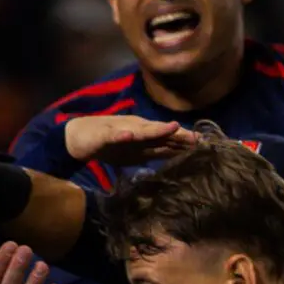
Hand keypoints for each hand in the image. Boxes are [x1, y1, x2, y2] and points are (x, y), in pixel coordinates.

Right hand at [62, 115, 198, 166]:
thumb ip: (154, 152)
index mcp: (145, 136)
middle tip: (196, 137)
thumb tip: (177, 155)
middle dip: (178, 134)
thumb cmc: (109, 143)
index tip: (204, 143)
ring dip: (156, 129)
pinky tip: (128, 136)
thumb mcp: (135, 152)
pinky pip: (113, 135)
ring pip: (142, 130)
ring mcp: (121, 131)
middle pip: (160, 132)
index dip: (184, 140)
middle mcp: (137, 130)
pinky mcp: (105, 134)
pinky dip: (121, 135)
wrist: (80, 138)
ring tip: (172, 128)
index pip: (168, 138)